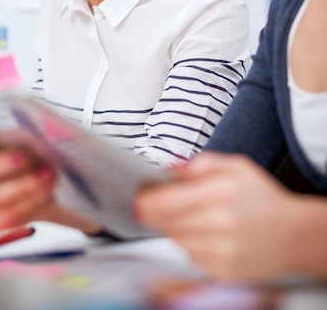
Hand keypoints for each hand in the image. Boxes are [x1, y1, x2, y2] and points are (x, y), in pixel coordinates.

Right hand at [0, 130, 55, 233]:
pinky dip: (31, 202)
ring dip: (23, 186)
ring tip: (46, 174)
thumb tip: (31, 141)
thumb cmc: (15, 154)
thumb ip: (14, 139)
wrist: (26, 183)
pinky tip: (47, 190)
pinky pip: (8, 217)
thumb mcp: (12, 140)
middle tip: (23, 157)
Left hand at [135, 152, 312, 280]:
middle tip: (163, 201)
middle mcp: (218, 223)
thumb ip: (199, 163)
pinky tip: (208, 233)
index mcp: (219, 191)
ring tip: (197, 216)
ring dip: (176, 226)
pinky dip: (191, 243)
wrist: (292, 234)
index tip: (140, 196)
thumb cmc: (261, 196)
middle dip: (156, 211)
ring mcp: (219, 250)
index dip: (145, 199)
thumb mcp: (235, 165)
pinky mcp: (220, 270)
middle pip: (164, 221)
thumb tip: (168, 168)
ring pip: (175, 238)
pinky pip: (189, 254)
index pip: (164, 201)